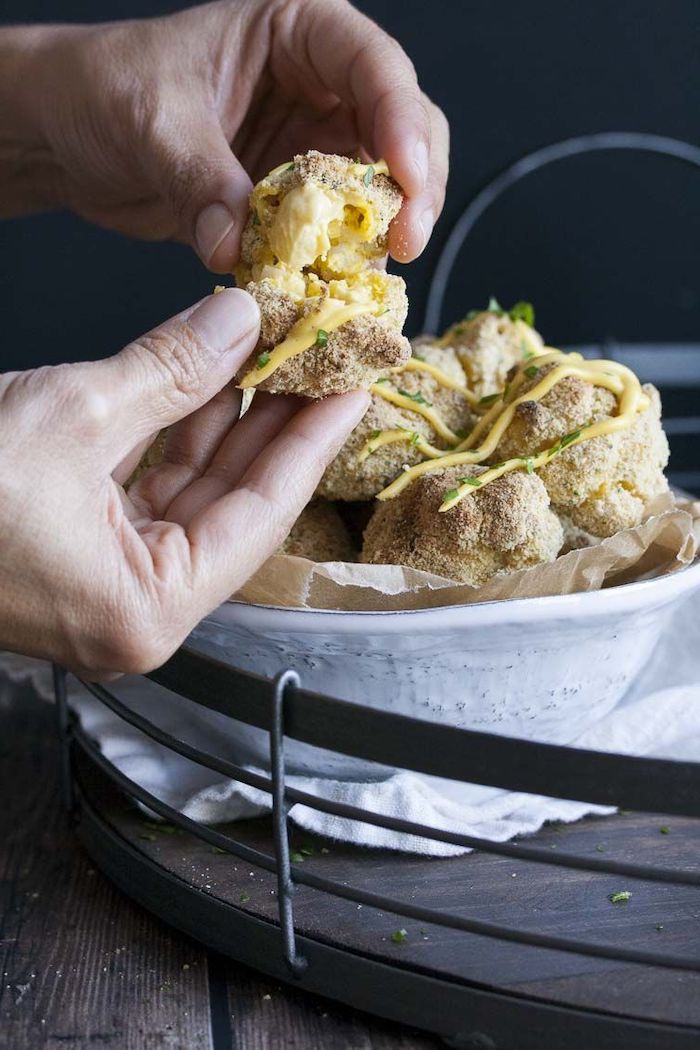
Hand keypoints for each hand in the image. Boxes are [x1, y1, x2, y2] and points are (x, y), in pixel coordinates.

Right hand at [0, 289, 367, 676]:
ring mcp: (104, 578)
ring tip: (279, 355)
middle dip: (279, 425)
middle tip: (326, 362)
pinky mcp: (76, 545)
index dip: (313, 442)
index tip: (355, 388)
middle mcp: (135, 605)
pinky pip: (149, 484)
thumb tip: (238, 323)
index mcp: (146, 609)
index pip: (262, 515)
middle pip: (236, 503)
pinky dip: (178, 431)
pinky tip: (211, 379)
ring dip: (230, 420)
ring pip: (194, 489)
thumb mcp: (70, 413)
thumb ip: (168, 369)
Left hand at [7, 0, 447, 266]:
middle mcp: (318, 89)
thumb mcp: (154, 122)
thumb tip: (235, 245)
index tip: (406, 180)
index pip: (376, 67)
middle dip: (412, 189)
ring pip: (377, 193)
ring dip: (378, 237)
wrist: (69, 136)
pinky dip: (334, 268)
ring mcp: (309, 151)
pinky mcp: (291, 207)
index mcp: (297, 32)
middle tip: (403, 243)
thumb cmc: (105, 89)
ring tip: (368, 278)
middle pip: (402, 132)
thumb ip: (203, 181)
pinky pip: (331, 238)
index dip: (402, 123)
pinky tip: (331, 292)